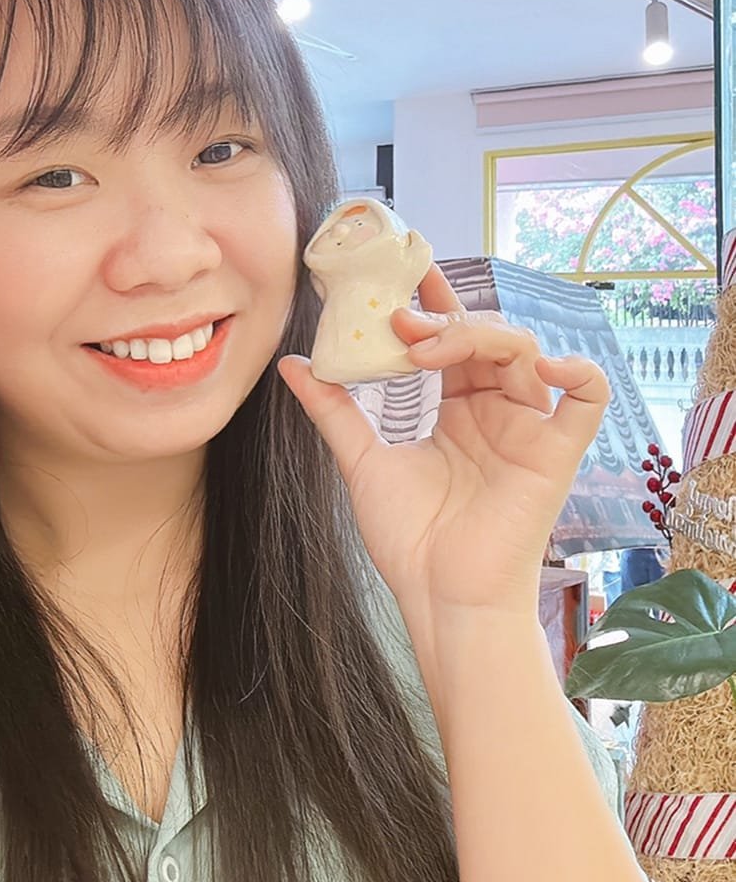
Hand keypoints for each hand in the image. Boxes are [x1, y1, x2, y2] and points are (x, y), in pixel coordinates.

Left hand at [278, 265, 608, 665]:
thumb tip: (292, 364)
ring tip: (428, 350)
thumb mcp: (362, 461)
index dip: (431, 306)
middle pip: (487, 337)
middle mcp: (497, 412)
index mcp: (459, 410)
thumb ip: (333, 409)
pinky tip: (543, 363)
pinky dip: (577, 371)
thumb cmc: (410, 540)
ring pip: (525, 352)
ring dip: (477, 336)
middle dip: (443, 320)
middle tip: (399, 323)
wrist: (439, 598)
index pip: (452, 339)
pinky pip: (588, 399)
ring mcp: (529, 430)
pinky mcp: (557, 454)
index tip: (393, 284)